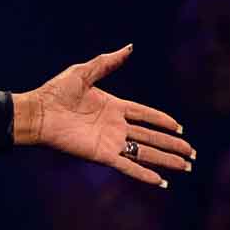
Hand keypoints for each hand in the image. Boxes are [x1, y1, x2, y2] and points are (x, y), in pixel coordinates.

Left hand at [11, 44, 195, 186]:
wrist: (38, 112)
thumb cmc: (55, 92)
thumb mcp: (83, 72)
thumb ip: (107, 62)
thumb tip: (129, 47)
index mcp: (113, 106)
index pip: (145, 115)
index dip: (162, 121)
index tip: (180, 127)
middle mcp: (115, 126)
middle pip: (151, 136)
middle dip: (172, 144)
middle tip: (192, 152)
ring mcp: (110, 141)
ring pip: (145, 152)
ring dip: (166, 159)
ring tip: (186, 166)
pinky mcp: (102, 154)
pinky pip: (128, 165)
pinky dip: (145, 173)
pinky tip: (161, 182)